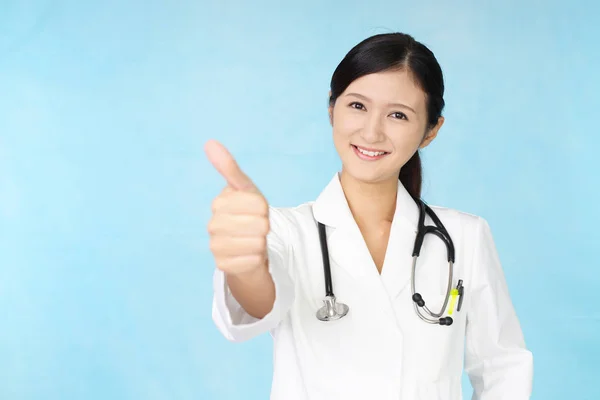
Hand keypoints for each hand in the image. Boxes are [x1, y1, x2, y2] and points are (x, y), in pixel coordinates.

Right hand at [205, 139, 269, 275]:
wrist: (246, 247)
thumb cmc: (247, 215)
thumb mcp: (245, 190)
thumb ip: (229, 168)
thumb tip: (210, 143)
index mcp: (219, 202)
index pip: (258, 203)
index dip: (264, 207)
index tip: (257, 210)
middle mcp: (213, 224)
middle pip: (260, 223)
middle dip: (264, 226)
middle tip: (256, 227)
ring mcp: (215, 246)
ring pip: (257, 243)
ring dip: (261, 243)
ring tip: (252, 240)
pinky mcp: (222, 266)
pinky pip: (253, 260)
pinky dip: (257, 258)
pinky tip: (249, 255)